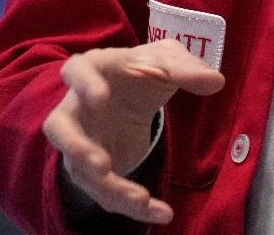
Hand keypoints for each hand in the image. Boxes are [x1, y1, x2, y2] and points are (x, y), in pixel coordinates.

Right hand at [43, 39, 224, 224]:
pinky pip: (105, 191)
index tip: (102, 97)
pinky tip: (160, 212)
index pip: (76, 71)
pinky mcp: (91, 169)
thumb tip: (216, 81)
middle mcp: (77, 106)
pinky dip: (131, 204)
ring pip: (82, 170)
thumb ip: (189, 69)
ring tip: (140, 200)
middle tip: (101, 165)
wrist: (135, 92)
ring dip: (108, 187)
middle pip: (58, 126)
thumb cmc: (145, 70)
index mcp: (94, 68)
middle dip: (75, 147)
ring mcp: (80, 140)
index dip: (84, 84)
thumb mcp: (169, 62)